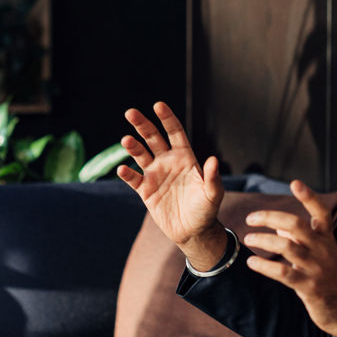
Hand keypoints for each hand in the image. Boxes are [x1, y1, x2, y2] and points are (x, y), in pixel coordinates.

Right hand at [117, 102, 227, 268]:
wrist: (193, 231)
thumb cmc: (206, 210)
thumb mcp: (212, 194)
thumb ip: (212, 177)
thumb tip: (213, 159)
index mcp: (185, 158)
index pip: (175, 132)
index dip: (167, 118)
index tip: (158, 105)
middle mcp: (168, 162)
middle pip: (153, 138)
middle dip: (142, 125)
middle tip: (131, 113)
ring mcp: (155, 175)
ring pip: (140, 155)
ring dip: (132, 147)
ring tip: (126, 140)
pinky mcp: (146, 191)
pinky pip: (133, 179)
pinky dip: (127, 173)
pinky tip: (123, 169)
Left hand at [243, 179, 336, 336]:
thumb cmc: (330, 278)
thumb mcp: (321, 254)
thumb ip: (300, 238)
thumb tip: (278, 224)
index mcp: (327, 238)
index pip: (321, 212)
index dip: (309, 197)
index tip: (295, 183)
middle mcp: (322, 249)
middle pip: (296, 224)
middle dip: (270, 217)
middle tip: (250, 218)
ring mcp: (316, 268)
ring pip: (287, 246)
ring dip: (263, 240)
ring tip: (248, 239)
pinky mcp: (309, 287)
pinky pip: (283, 273)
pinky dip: (264, 266)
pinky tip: (251, 262)